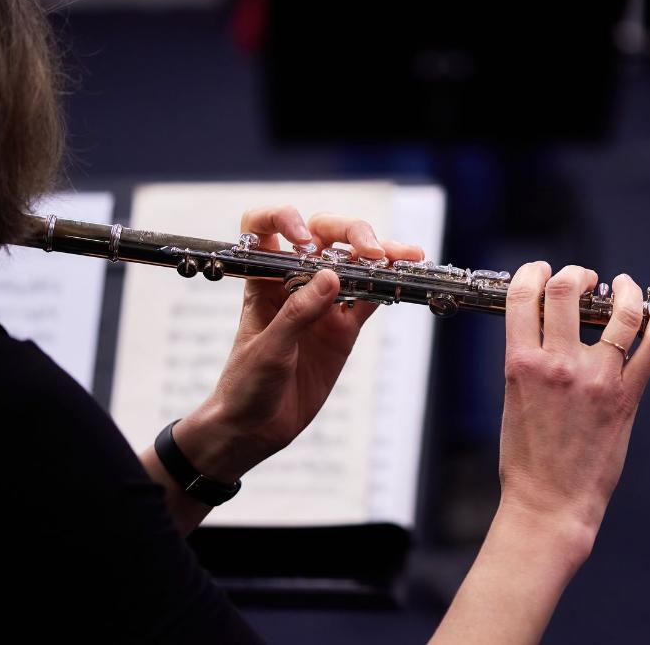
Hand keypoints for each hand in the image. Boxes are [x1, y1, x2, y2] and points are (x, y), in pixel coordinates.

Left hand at [174, 206, 422, 481]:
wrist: (254, 429)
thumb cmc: (245, 386)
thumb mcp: (268, 351)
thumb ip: (297, 314)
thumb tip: (331, 278)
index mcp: (262, 280)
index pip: (265, 229)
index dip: (283, 220)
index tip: (304, 240)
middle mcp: (293, 283)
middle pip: (323, 236)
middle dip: (349, 233)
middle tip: (370, 252)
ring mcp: (321, 304)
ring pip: (353, 263)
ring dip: (379, 254)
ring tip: (404, 256)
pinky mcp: (343, 329)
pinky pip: (368, 299)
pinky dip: (387, 287)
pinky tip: (404, 278)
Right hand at [498, 263, 649, 556]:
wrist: (550, 501)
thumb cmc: (526, 457)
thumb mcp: (511, 397)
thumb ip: (527, 359)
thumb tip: (543, 327)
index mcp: (520, 363)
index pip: (522, 295)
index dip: (533, 272)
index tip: (542, 272)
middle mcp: (558, 364)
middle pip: (566, 290)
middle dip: (574, 273)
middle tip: (583, 279)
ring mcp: (596, 378)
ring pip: (619, 312)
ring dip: (621, 288)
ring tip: (619, 285)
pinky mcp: (626, 396)